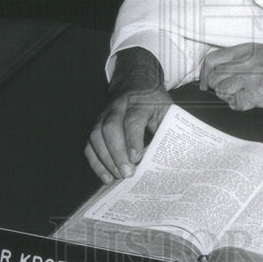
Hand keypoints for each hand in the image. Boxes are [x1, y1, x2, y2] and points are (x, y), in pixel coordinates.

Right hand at [85, 48, 171, 183]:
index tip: (136, 158)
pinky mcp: (96, 126)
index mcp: (139, 102)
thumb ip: (168, 128)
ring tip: (117, 177)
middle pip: (110, 128)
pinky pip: (89, 144)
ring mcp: (103, 115)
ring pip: (96, 136)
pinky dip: (96, 162)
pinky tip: (107, 177)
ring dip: (105, 159)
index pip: (132, 120)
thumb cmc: (154, 102)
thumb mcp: (166, 110)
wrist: (136, 84)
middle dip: (117, 153)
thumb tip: (172, 155)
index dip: (133, 139)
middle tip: (127, 173)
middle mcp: (118, 107)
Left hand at [199, 43, 262, 110]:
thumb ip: (244, 58)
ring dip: (228, 97)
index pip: (212, 59)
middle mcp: (246, 63)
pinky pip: (237, 104)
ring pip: (223, 91)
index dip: (204, 73)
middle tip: (224, 91)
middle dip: (214, 87)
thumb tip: (225, 70)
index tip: (204, 82)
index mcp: (246, 50)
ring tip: (240, 96)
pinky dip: (239, 105)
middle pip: (214, 77)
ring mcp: (252, 79)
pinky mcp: (259, 94)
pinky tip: (248, 102)